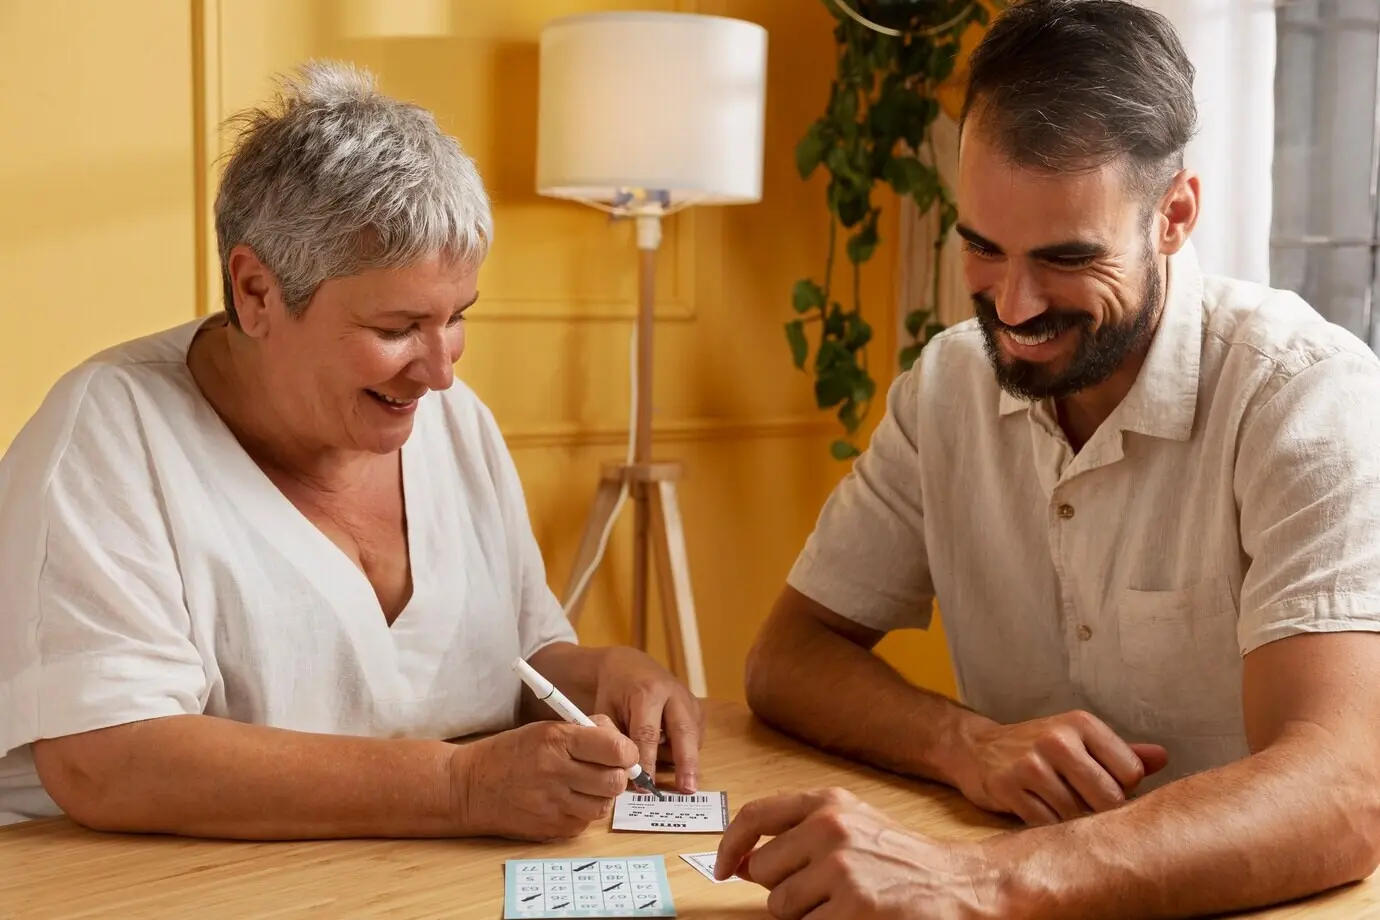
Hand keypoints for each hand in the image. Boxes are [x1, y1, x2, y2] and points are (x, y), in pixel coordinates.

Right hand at [453, 714, 636, 840]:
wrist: (469, 787)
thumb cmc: (510, 753)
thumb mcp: (545, 728)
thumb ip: (585, 732)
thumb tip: (621, 743)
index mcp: (557, 740)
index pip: (616, 749)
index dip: (626, 751)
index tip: (621, 752)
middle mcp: (557, 773)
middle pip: (615, 781)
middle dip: (617, 774)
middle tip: (605, 769)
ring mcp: (554, 805)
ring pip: (604, 806)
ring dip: (601, 796)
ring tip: (584, 785)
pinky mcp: (551, 829)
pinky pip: (585, 823)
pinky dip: (583, 812)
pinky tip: (566, 800)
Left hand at [592, 647, 703, 792]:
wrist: (628, 666)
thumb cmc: (613, 693)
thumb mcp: (605, 713)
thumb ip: (616, 741)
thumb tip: (627, 773)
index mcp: (646, 692)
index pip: (648, 733)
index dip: (647, 762)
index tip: (645, 787)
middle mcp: (673, 693)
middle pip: (683, 731)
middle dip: (686, 762)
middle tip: (688, 789)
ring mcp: (689, 699)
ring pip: (693, 736)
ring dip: (688, 761)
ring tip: (683, 783)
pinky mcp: (697, 707)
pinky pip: (696, 735)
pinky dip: (688, 751)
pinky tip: (676, 759)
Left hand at [715, 787, 1006, 919]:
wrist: (960, 884)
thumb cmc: (900, 858)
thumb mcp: (851, 824)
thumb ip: (797, 833)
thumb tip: (737, 862)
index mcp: (827, 803)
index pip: (754, 816)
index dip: (730, 846)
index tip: (722, 868)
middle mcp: (830, 828)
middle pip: (761, 871)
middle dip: (781, 888)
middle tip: (822, 891)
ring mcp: (840, 869)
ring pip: (779, 906)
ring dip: (803, 915)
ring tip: (844, 904)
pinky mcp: (852, 908)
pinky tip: (854, 918)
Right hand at [952, 710, 1167, 824]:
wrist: (977, 748)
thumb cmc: (1039, 748)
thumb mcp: (1079, 739)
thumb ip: (1122, 752)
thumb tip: (1163, 758)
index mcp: (1081, 724)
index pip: (1131, 773)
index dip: (1123, 790)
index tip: (1105, 789)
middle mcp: (1056, 740)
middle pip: (1108, 798)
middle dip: (1101, 811)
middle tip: (1086, 807)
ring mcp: (1030, 764)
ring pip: (1078, 815)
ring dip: (1075, 822)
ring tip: (1064, 810)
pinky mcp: (1008, 788)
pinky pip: (1047, 824)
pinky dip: (1050, 827)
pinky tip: (1042, 814)